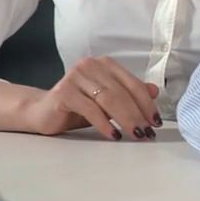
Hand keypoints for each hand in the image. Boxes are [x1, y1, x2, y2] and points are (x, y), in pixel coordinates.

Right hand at [24, 57, 160, 139]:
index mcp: (105, 64)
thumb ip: (129, 95)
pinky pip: (90, 109)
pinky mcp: (63, 92)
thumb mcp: (108, 102)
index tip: (157, 122)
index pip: (133, 84)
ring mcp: (75, 76)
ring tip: (136, 135)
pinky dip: (105, 123)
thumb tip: (155, 91)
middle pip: (122, 92)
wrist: (42, 112)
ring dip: (126, 119)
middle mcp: (91, 65)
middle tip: (148, 133)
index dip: (147, 104)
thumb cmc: (79, 107)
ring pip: (109, 100)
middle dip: (138, 114)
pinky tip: (114, 136)